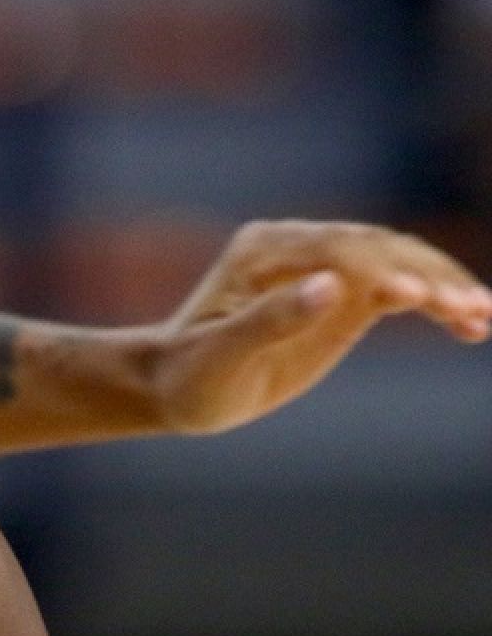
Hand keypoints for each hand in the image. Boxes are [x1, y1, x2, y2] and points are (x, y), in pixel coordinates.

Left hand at [147, 220, 491, 434]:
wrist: (175, 387)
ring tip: (482, 318)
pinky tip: (472, 326)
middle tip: (469, 309)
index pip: (336, 249)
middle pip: (379, 249)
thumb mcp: (221, 355)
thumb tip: (329, 286)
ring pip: (399, 265)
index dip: (380, 270)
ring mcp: (325, 269)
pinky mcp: (345, 297)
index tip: (417, 298)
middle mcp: (298, 248)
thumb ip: (271, 320)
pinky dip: (438, 304)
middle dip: (427, 276)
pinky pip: (401, 291)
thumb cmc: (191, 375)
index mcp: (263, 251)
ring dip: (444, 287)